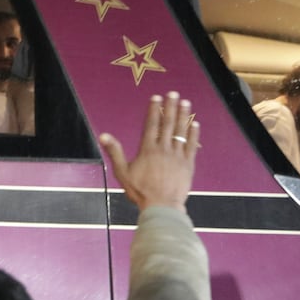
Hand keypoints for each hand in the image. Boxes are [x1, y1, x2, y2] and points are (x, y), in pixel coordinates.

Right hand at [99, 91, 198, 211]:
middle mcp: (163, 149)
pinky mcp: (188, 164)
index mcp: (147, 150)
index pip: (151, 124)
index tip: (157, 97)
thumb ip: (115, 152)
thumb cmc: (140, 191)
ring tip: (186, 102)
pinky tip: (195, 123)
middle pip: (167, 123)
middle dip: (170, 107)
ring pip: (180, 131)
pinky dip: (193, 133)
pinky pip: (191, 145)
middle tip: (173, 93)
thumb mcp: (122, 173)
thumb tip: (104, 136)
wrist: (162, 206)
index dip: (154, 109)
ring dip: (183, 115)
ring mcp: (177, 156)